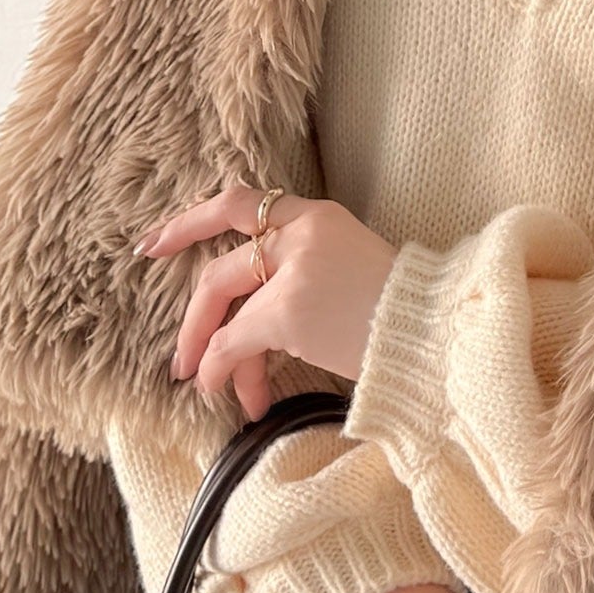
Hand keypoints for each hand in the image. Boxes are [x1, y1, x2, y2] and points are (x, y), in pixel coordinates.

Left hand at [134, 184, 396, 419]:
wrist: (440, 331)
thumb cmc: (405, 313)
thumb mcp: (354, 269)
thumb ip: (306, 271)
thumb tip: (256, 318)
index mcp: (319, 216)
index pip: (241, 202)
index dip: (191, 221)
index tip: (153, 244)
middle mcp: (302, 232)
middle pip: (221, 267)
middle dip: (194, 318)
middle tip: (179, 358)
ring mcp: (293, 270)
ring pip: (225, 305)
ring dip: (208, 350)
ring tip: (210, 387)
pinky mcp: (289, 309)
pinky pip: (234, 340)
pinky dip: (221, 367)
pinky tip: (225, 390)